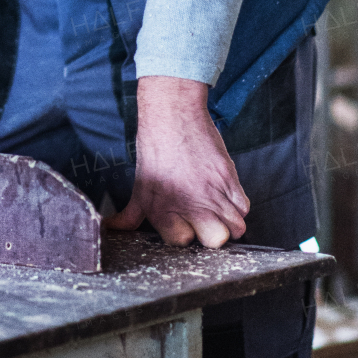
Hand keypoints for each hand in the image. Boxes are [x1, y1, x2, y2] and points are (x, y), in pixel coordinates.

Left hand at [107, 76, 248, 248]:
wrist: (173, 115)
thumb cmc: (155, 148)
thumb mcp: (139, 186)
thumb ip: (130, 215)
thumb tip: (113, 228)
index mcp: (162, 209)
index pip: (183, 242)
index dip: (185, 233)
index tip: (183, 223)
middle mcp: (189, 204)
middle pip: (215, 240)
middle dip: (211, 233)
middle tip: (203, 219)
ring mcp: (213, 192)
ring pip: (235, 227)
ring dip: (227, 222)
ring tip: (216, 211)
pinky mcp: (229, 178)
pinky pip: (244, 206)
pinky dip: (237, 205)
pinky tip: (224, 197)